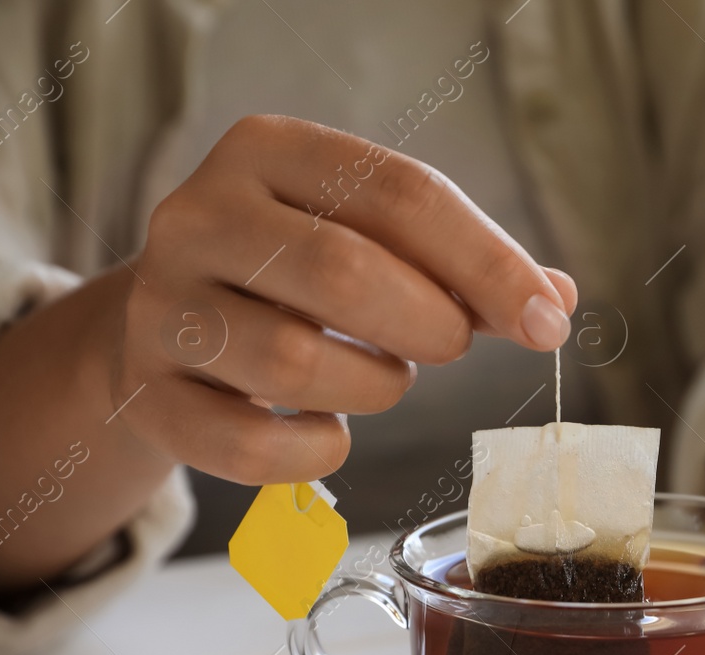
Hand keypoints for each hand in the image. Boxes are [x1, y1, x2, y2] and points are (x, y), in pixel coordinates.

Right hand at [116, 114, 576, 483]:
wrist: (173, 326)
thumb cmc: (301, 277)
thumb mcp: (379, 242)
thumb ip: (469, 269)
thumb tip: (555, 302)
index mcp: (271, 152)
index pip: (402, 193)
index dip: (490, 264)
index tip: (547, 322)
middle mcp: (199, 216)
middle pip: (342, 272)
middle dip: (428, 325)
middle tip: (450, 347)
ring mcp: (162, 307)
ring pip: (293, 363)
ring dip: (373, 387)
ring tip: (381, 375)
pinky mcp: (150, 395)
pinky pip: (250, 445)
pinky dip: (316, 451)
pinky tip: (329, 431)